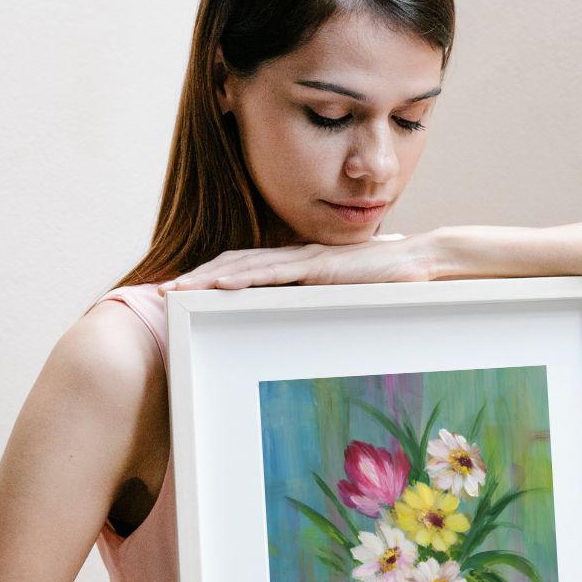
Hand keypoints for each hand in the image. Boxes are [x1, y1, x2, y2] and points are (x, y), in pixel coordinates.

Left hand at [156, 233, 435, 292]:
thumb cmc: (386, 284)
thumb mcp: (344, 298)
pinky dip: (241, 276)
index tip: (185, 294)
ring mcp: (303, 259)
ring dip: (207, 277)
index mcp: (297, 265)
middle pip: (232, 263)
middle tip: (162, 292)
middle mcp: (293, 257)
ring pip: (243, 265)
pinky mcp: (316, 267)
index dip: (211, 278)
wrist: (419, 262)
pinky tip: (218, 284)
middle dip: (195, 277)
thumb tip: (304, 323)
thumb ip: (321, 304)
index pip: (245, 268)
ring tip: (177, 289)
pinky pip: (271, 272)